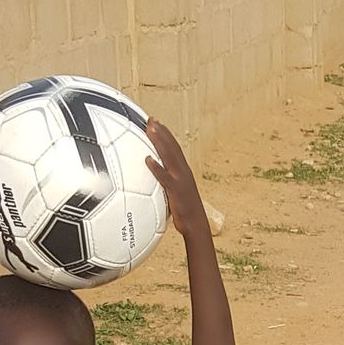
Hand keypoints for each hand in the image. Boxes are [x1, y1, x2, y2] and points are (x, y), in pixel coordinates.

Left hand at [145, 120, 210, 240]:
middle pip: (171, 147)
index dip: (166, 135)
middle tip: (151, 120)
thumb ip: (168, 184)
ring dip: (159, 142)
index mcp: (183, 171)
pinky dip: (156, 167)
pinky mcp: (176, 190)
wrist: (196, 224)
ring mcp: (180, 180)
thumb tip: (156, 182)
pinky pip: (164, 177)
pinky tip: (147, 159)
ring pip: (168, 156)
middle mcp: (183, 171)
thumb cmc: (186, 212)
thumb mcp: (177, 194)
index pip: (174, 148)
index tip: (157, 124)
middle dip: (161, 132)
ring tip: (149, 130)